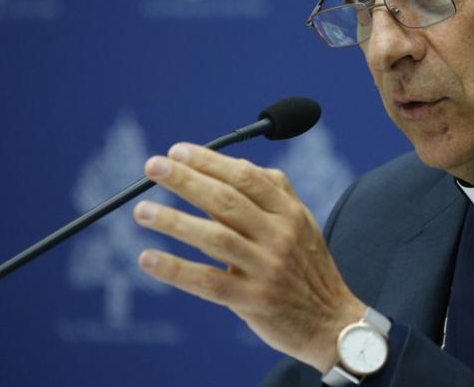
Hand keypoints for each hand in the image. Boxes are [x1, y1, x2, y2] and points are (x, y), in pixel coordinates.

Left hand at [132, 142, 365, 371]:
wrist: (331, 321)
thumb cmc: (308, 268)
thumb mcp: (302, 223)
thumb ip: (274, 191)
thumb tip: (232, 162)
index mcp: (290, 212)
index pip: (245, 177)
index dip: (209, 161)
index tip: (177, 151)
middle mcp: (280, 236)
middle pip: (226, 200)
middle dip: (186, 180)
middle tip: (152, 166)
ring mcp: (267, 269)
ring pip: (214, 238)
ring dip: (174, 221)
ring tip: (142, 211)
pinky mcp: (253, 301)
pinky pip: (208, 282)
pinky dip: (176, 269)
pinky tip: (148, 259)